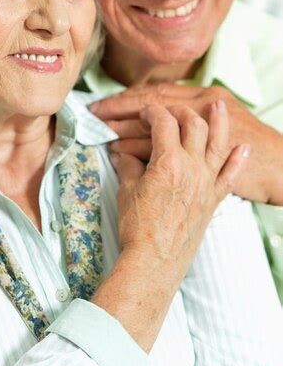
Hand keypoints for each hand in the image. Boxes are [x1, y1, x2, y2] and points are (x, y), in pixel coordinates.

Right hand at [91, 101, 249, 351]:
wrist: (154, 261)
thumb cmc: (137, 227)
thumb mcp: (126, 190)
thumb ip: (128, 165)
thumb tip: (122, 153)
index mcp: (168, 161)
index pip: (162, 122)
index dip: (151, 112)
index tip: (143, 112)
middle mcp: (192, 167)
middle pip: (193, 124)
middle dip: (180, 110)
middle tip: (168, 110)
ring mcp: (206, 182)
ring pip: (217, 142)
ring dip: (218, 121)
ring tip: (220, 104)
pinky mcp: (213, 199)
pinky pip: (230, 175)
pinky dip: (238, 159)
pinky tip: (243, 147)